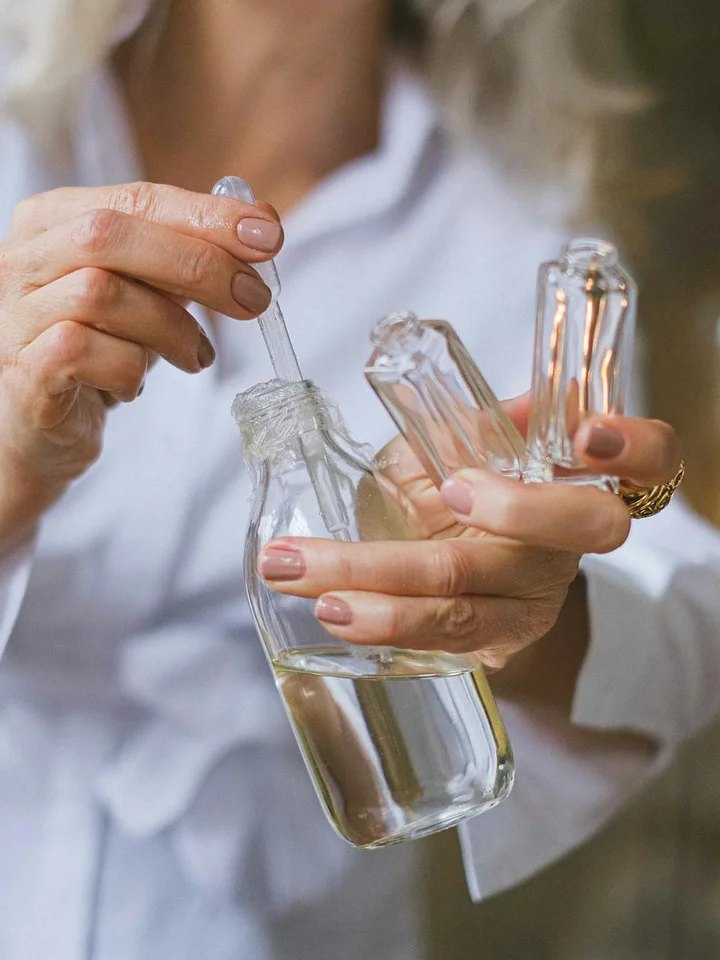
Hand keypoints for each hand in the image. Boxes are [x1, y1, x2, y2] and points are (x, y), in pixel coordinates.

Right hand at [0, 181, 282, 548]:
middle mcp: (23, 258)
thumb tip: (262, 227)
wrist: (40, 425)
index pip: (136, 199)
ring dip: (170, 328)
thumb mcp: (148, 293)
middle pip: (109, 235)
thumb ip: (190, 257)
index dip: (206, 215)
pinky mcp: (23, 370)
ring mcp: (15, 314)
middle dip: (197, 264)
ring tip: (195, 356)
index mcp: (53, 220)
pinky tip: (136, 384)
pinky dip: (129, 370)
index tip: (268, 234)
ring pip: (99, 293)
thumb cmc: (98, 349)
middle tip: (253, 299)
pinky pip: (82, 353)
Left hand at [259, 396, 681, 670]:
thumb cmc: (465, 487)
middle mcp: (568, 544)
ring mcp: (532, 601)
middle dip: (515, 508)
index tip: (586, 436)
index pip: (652, 460)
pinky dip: (381, 621)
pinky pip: (441, 639)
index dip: (633, 446)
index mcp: (578, 479)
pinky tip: (327, 605)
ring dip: (383, 581)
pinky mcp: (492, 643)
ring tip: (303, 566)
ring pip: (477, 598)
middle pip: (579, 529)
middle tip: (452, 488)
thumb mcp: (468, 444)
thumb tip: (437, 390)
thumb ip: (467, 422)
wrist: (464, 576)